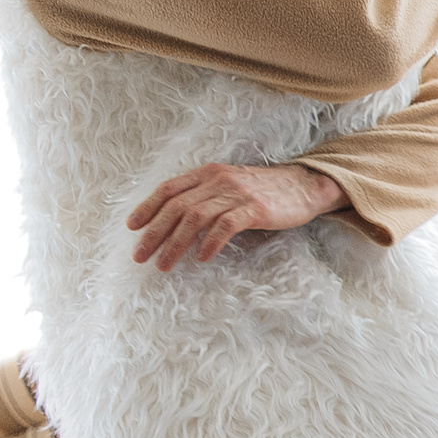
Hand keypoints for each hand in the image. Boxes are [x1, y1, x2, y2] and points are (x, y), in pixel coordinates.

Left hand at [127, 161, 344, 269]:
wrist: (305, 186)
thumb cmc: (265, 191)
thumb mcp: (230, 185)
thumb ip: (206, 195)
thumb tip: (177, 220)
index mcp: (209, 173)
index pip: (169, 188)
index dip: (147, 207)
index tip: (132, 227)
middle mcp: (218, 180)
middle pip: (176, 206)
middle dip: (154, 233)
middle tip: (140, 255)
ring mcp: (236, 194)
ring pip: (195, 217)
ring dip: (175, 243)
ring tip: (164, 264)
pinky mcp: (254, 209)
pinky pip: (225, 226)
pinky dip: (210, 243)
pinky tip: (202, 258)